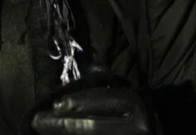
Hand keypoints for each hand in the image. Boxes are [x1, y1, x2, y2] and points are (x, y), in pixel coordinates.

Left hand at [29, 70, 152, 134]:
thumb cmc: (136, 110)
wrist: (157, 131)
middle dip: (62, 124)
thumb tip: (94, 67)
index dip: (78, 102)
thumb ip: (107, 80)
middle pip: (92, 126)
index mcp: (136, 105)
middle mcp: (137, 127)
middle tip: (38, 121)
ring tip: (44, 131)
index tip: (55, 105)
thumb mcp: (125, 90)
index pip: (103, 101)